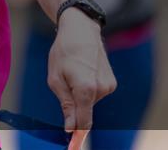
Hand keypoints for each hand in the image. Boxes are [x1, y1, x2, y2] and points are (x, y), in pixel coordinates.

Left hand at [47, 9, 116, 148]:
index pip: (83, 122)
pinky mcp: (112, 82)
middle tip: (65, 82)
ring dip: (80, 95)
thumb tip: (70, 128)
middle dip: (74, 105)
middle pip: (84, 111)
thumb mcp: (56, 78)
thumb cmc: (64, 52)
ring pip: (90, 102)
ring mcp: (109, 86)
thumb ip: (66, 105)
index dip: (77, 137)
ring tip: (74, 71)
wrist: (81, 30)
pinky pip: (96, 94)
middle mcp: (101, 90)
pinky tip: (84, 71)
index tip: (72, 147)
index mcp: (86, 90)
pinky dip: (88, 89)